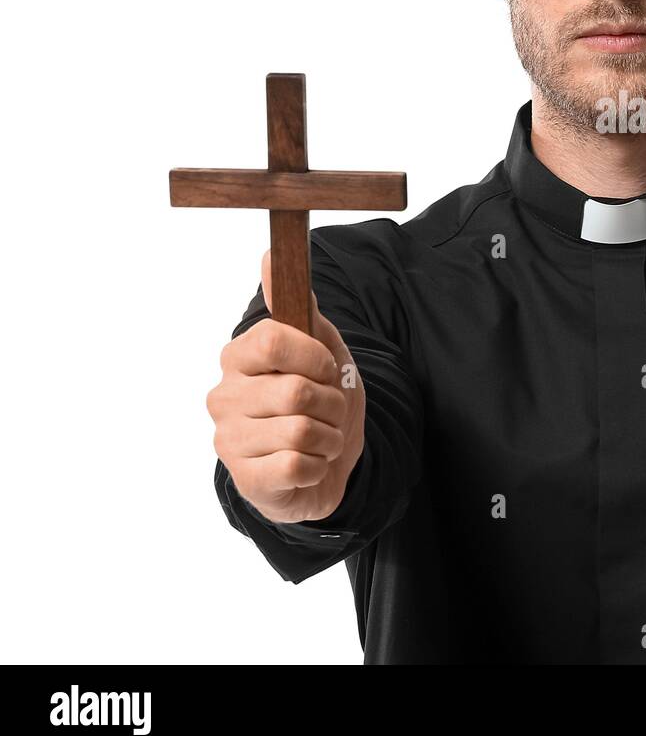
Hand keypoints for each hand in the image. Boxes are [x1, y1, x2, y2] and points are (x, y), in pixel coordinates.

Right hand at [206, 249, 366, 522]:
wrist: (329, 462)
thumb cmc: (321, 400)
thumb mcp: (322, 349)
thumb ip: (299, 309)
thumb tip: (269, 256)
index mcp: (238, 358)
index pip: (273, 340)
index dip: (314, 357)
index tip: (325, 368)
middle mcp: (223, 397)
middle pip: (296, 390)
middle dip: (332, 402)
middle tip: (328, 409)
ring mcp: (229, 440)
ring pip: (300, 430)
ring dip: (329, 436)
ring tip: (321, 436)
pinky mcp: (244, 480)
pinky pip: (296, 465)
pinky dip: (319, 464)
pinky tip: (309, 463)